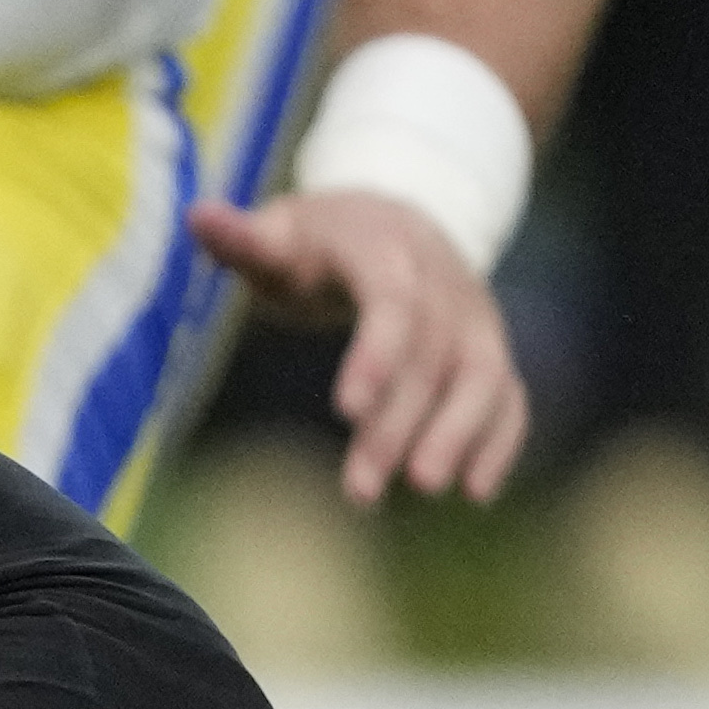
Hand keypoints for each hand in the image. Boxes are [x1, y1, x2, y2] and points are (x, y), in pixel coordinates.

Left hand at [186, 184, 523, 502]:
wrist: (393, 217)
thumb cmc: (319, 239)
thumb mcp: (279, 231)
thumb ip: (243, 238)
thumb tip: (199, 216)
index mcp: (388, 248)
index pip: (393, 302)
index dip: (377, 354)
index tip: (347, 410)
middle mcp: (443, 281)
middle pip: (432, 354)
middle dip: (400, 422)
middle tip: (361, 488)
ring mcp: (474, 316)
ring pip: (483, 374)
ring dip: (458, 435)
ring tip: (422, 488)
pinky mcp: (488, 348)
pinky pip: (509, 393)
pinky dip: (501, 439)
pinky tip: (475, 492)